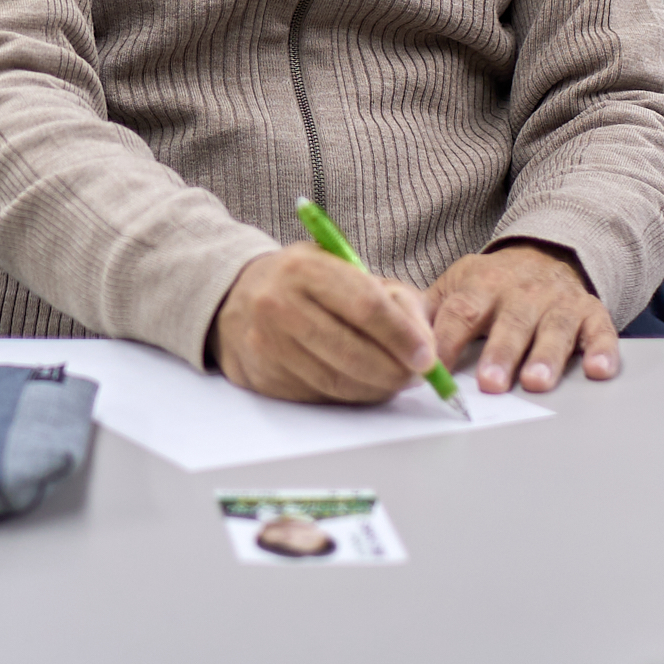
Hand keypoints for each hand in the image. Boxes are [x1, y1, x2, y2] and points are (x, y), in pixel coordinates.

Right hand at [209, 247, 438, 404]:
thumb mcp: (345, 268)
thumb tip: (425, 347)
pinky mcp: (262, 374)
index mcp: (305, 268)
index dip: (402, 336)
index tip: (426, 357)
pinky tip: (361, 385)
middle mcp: (279, 303)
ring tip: (394, 381)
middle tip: (416, 377)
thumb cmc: (304, 284)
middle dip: (394, 371)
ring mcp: (266, 342)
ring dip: (375, 388)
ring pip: (336, 381)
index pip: (365, 306)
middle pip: (351, 351)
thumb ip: (392, 299)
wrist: (237, 298)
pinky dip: (348, 395)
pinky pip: (317, 394)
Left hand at [424, 242, 619, 393]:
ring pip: (554, 328)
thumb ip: (429, 312)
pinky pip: (600, 331)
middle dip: (500, 353)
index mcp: (481, 285)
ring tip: (536, 382)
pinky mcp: (591, 312)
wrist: (545, 254)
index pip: (460, 312)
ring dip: (546, 356)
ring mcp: (558, 302)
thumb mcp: (456, 286)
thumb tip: (392, 336)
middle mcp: (521, 292)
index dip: (447, 340)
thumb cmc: (492, 285)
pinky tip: (599, 370)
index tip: (434, 367)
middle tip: (491, 383)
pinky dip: (603, 350)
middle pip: (509, 323)